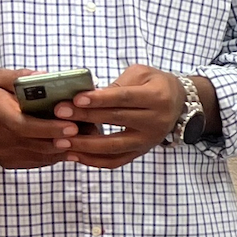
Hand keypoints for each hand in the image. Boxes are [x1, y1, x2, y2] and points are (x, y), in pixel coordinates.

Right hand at [0, 69, 77, 169]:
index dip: (50, 129)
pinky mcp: (7, 161)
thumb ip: (20, 77)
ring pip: (40, 156)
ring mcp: (3, 153)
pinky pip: (35, 162)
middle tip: (88, 133)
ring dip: (63, 149)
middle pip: (38, 144)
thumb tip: (45, 77)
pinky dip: (53, 155)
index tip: (72, 126)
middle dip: (65, 140)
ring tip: (84, 139)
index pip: (26, 127)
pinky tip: (68, 146)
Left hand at [66, 65, 185, 169]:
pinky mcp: (141, 152)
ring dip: (85, 144)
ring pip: (113, 146)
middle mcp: (156, 121)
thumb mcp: (140, 74)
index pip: (123, 99)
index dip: (99, 99)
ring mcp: (148, 140)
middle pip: (116, 120)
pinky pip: (116, 161)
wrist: (177, 102)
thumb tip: (85, 97)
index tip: (75, 99)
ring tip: (60, 141)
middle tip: (59, 113)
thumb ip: (116, 85)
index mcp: (156, 97)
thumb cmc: (154, 84)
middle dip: (85, 117)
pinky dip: (94, 161)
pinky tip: (74, 155)